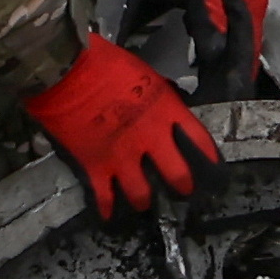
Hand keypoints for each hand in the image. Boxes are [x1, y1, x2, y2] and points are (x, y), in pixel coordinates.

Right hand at [25, 34, 222, 219]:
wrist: (66, 70)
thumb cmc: (105, 63)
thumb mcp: (144, 74)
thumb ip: (157, 98)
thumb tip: (162, 105)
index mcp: (167, 111)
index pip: (198, 138)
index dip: (208, 155)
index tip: (213, 165)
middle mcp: (150, 139)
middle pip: (178, 175)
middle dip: (183, 186)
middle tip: (183, 190)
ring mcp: (123, 155)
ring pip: (142, 194)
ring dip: (145, 200)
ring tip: (144, 201)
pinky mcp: (95, 165)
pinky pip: (104, 196)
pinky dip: (107, 208)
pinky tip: (109, 215)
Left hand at [143, 0, 266, 103]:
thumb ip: (207, 14)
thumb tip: (214, 53)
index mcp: (251, 3)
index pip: (249, 52)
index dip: (236, 80)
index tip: (220, 108)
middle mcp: (252, 8)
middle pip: (245, 53)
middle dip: (229, 80)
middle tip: (207, 109)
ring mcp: (240, 6)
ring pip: (236, 47)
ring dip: (222, 69)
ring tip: (205, 99)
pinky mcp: (226, 4)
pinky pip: (225, 36)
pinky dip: (215, 53)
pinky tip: (201, 69)